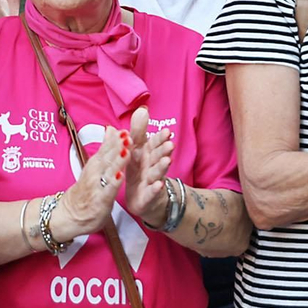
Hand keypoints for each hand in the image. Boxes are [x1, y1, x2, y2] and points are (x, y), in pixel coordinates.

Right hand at [52, 126, 129, 239]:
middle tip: (128, 135)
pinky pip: (108, 190)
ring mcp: (97, 186)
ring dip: (117, 161)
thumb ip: (105, 148)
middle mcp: (95, 172)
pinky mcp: (100, 200)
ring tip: (126, 150)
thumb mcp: (95, 165)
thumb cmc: (87, 189)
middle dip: (118, 146)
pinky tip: (121, 175)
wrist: (70, 214)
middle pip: (107, 157)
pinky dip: (114, 182)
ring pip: (108, 171)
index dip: (116, 139)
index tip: (126, 129)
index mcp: (96, 163)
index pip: (107, 148)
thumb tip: (110, 128)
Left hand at [121, 106, 174, 228]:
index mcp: (147, 153)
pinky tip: (158, 185)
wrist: (142, 199)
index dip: (160, 138)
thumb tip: (142, 109)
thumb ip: (138, 130)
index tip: (167, 131)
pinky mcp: (147, 196)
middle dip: (163, 150)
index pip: (155, 143)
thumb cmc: (140, 170)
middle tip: (170, 144)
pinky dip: (155, 189)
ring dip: (162, 166)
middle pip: (158, 156)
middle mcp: (151, 165)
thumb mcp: (137, 148)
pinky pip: (151, 192)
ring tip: (167, 160)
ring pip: (156, 173)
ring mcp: (151, 181)